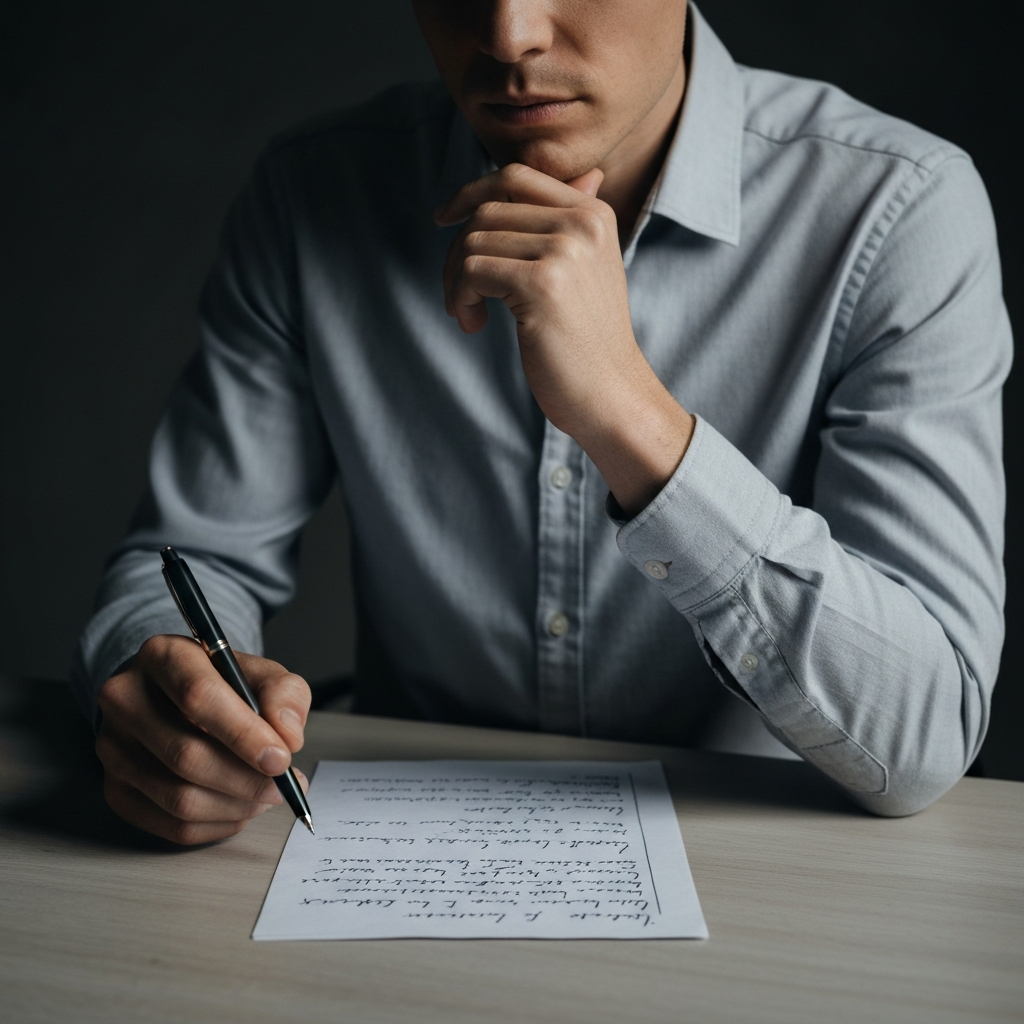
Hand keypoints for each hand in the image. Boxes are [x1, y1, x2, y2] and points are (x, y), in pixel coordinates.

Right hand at [95, 635, 310, 844]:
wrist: (175, 698)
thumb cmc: (223, 684)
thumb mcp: (261, 672)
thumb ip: (283, 694)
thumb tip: (287, 736)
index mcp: (162, 656)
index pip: (199, 697)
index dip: (244, 734)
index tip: (280, 758)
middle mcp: (125, 698)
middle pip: (186, 755)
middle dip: (245, 779)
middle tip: (282, 786)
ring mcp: (113, 747)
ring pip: (179, 797)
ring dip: (235, 805)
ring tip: (266, 796)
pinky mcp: (115, 788)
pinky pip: (171, 825)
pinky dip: (217, 825)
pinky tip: (240, 808)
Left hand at [436, 162, 693, 514]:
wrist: (611, 394)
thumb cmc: (589, 342)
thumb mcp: (588, 271)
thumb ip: (573, 224)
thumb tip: (586, 174)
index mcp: (593, 214)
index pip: (515, 176)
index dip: (471, 193)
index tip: (444, 220)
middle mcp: (582, 223)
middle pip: (486, 211)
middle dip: (457, 251)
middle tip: (458, 294)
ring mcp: (564, 251)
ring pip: (473, 242)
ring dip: (455, 282)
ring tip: (468, 315)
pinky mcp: (542, 284)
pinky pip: (471, 271)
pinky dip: (459, 299)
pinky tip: (473, 324)